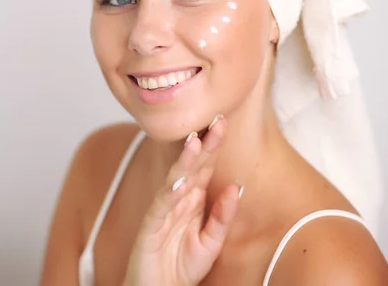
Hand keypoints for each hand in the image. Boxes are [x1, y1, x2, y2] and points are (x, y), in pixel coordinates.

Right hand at [123, 115, 241, 285]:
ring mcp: (163, 210)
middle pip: (192, 166)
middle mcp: (179, 199)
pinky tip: (179, 180)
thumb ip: (223, 216)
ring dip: (185, 160)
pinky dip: (169, 192)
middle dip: (205, 143)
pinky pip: (161, 206)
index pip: (205, 166)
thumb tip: (237, 186)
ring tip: (196, 140)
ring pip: (175, 180)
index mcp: (194, 199)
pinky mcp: (150, 227)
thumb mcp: (212, 243)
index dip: (214, 145)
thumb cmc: (181, 268)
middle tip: (217, 120)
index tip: (224, 122)